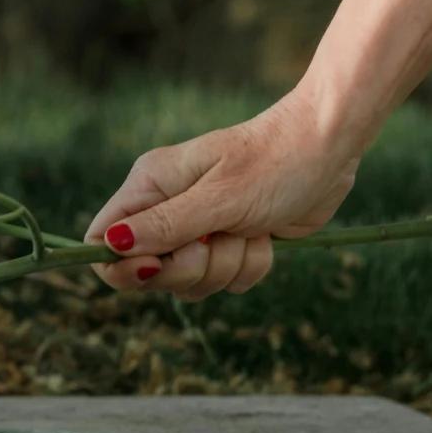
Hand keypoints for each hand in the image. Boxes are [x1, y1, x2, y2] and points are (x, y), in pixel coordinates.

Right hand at [82, 94, 360, 299]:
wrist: (330, 148)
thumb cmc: (275, 161)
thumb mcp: (219, 197)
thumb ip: (165, 225)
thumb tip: (110, 244)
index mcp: (150, 186)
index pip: (101, 239)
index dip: (120, 266)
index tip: (157, 264)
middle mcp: (166, 209)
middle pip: (148, 273)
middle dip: (188, 269)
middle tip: (215, 240)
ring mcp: (198, 230)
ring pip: (190, 284)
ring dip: (226, 268)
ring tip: (249, 230)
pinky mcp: (230, 244)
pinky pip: (226, 282)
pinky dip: (250, 267)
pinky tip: (265, 236)